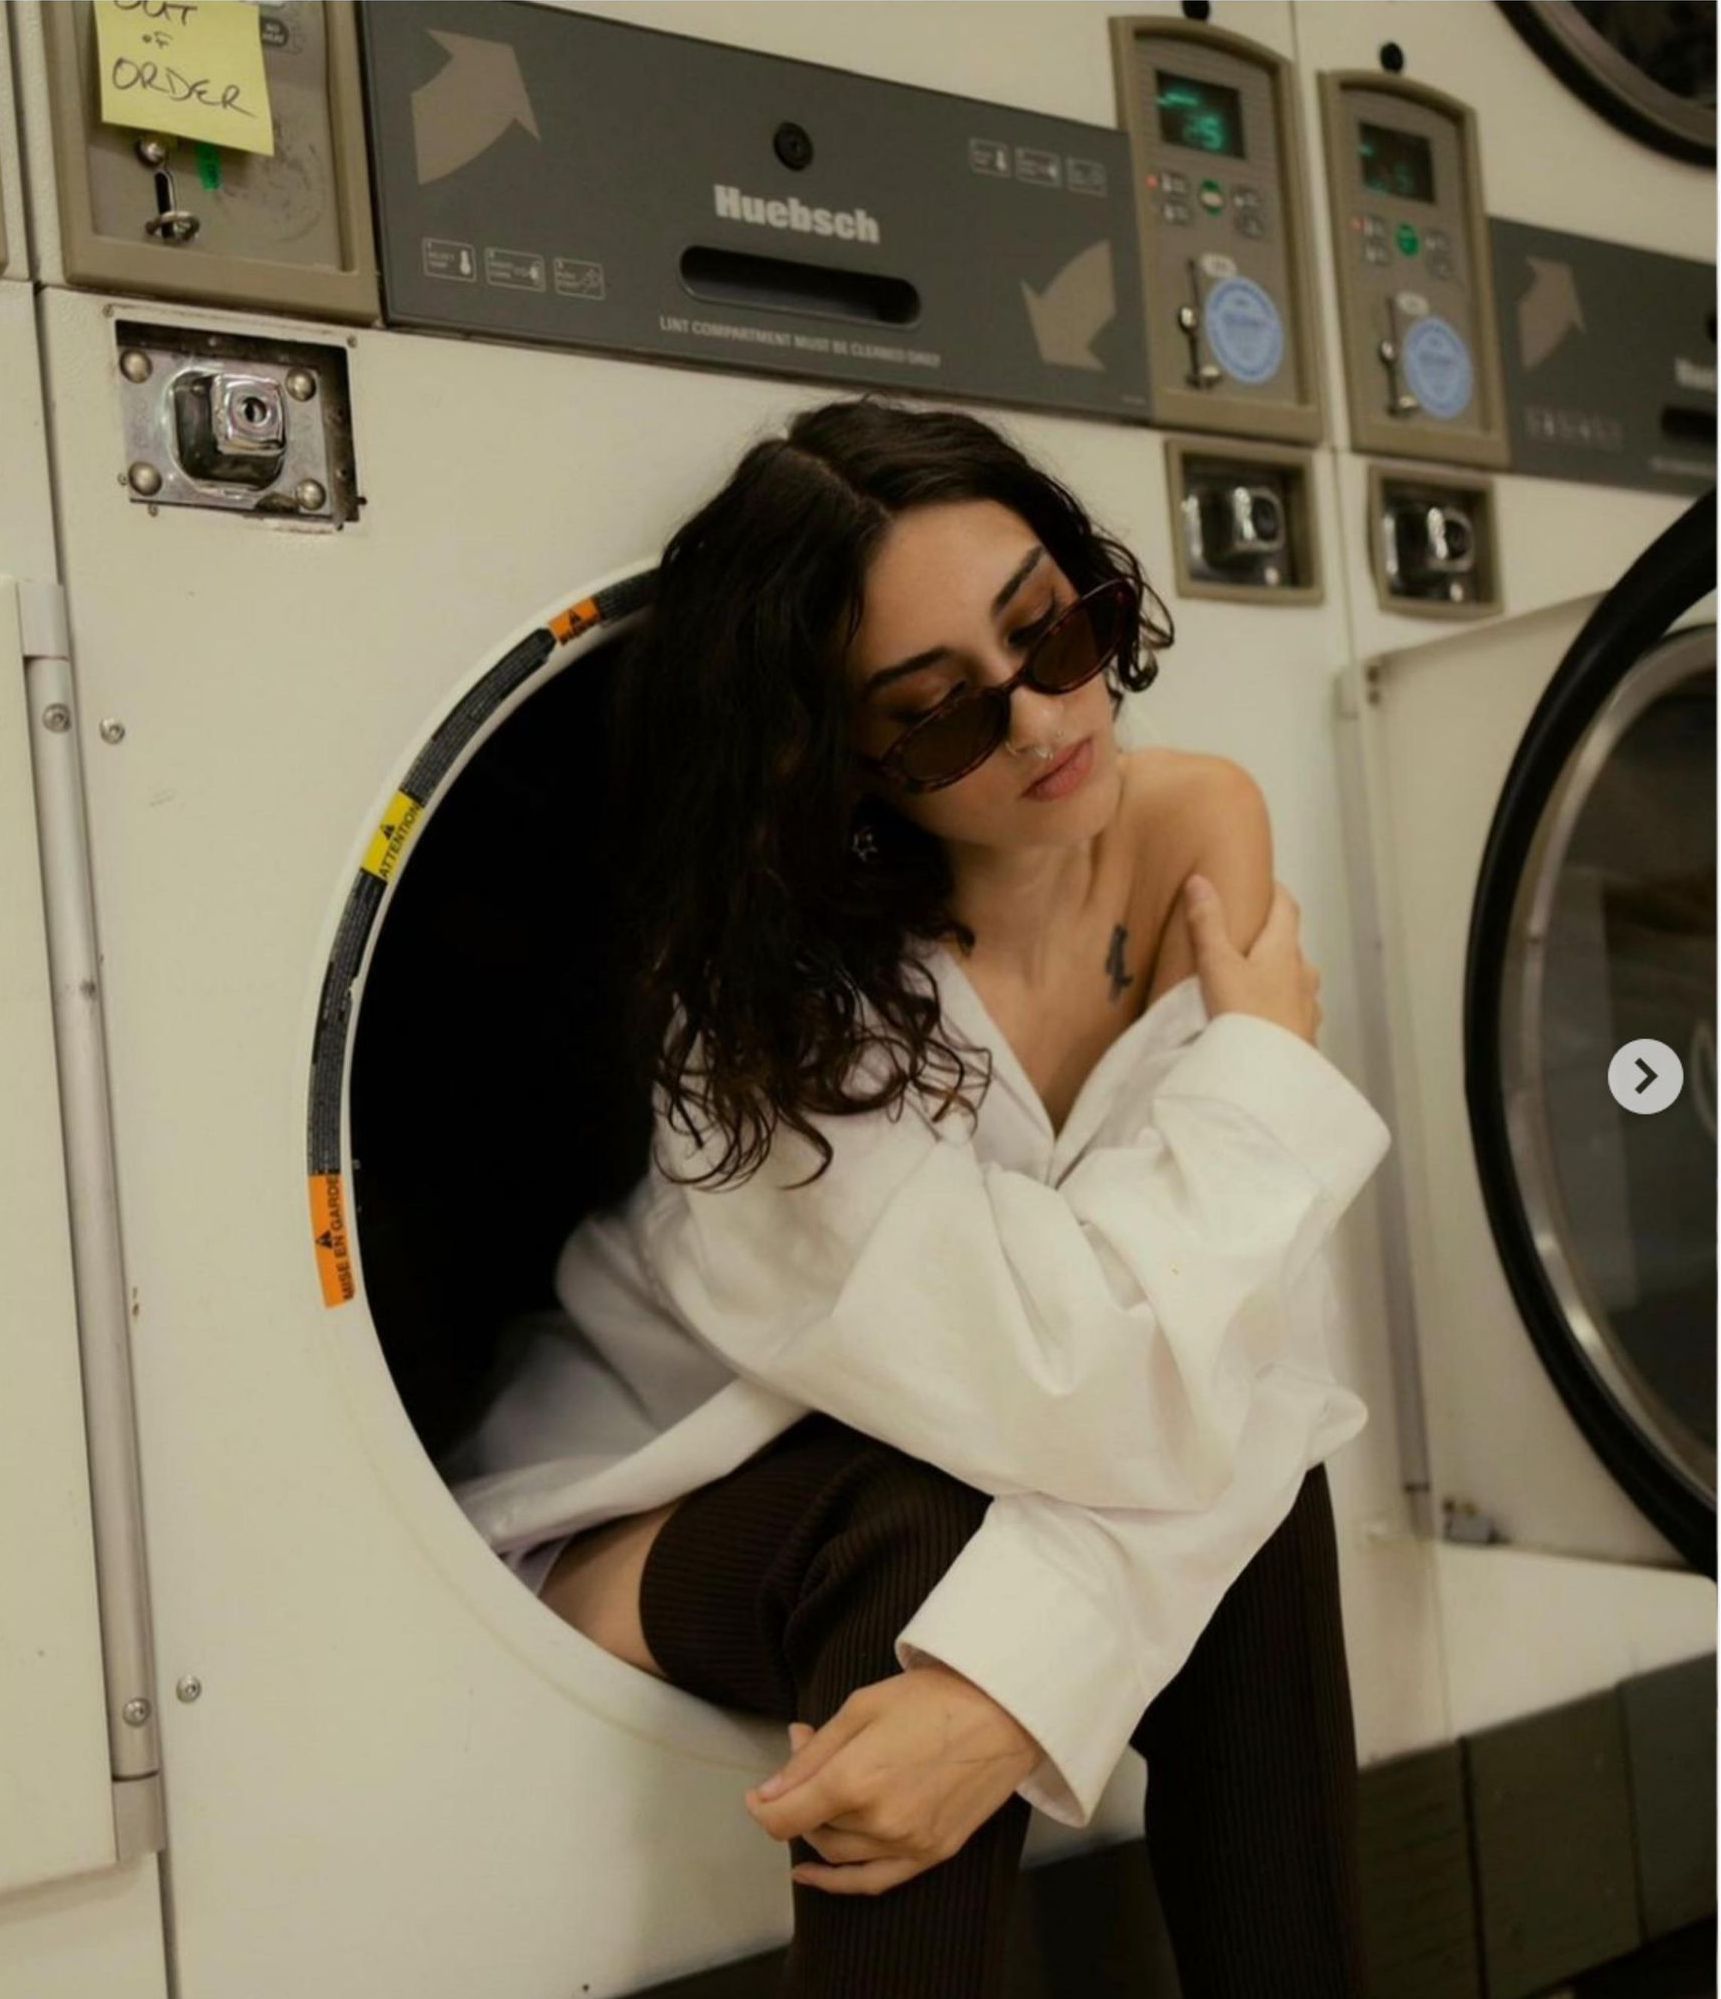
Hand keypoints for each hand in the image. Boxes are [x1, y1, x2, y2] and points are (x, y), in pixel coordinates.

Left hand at [742, 1661, 1041, 1896]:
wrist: (1001, 1712)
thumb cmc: (931, 1698)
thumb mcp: (860, 1707)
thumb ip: (813, 1753)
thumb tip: (771, 1789)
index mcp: (855, 1781)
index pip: (785, 1817)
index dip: (762, 1807)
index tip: (757, 1794)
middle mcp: (878, 1822)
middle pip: (813, 1828)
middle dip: (798, 1798)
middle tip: (806, 1757)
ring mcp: (908, 1844)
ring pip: (839, 1853)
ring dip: (819, 1829)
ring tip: (823, 1792)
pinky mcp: (932, 1854)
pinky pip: (873, 1881)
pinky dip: (838, 1882)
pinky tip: (812, 1874)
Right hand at [1184, 873, 1322, 1045]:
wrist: (1270, 1078)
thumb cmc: (1245, 1016)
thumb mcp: (1217, 966)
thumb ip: (1208, 924)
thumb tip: (1200, 880)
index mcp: (1284, 951)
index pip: (1288, 907)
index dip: (1275, 891)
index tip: (1258, 883)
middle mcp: (1303, 974)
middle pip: (1290, 945)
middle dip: (1270, 937)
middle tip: (1242, 935)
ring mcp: (1308, 1007)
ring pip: (1294, 980)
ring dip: (1276, 974)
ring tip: (1248, 979)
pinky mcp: (1305, 1035)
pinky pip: (1293, 1011)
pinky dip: (1278, 1005)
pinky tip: (1261, 1018)